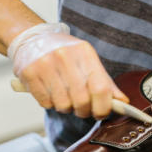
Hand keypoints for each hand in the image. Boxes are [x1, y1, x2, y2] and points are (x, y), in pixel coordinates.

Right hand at [8, 23, 128, 118]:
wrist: (31, 38)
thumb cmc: (64, 54)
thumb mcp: (87, 61)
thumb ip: (105, 82)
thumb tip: (123, 103)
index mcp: (84, 53)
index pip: (101, 88)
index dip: (103, 107)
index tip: (101, 112)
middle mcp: (65, 56)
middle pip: (82, 101)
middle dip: (83, 111)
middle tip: (81, 107)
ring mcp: (45, 64)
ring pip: (63, 105)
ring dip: (65, 108)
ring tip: (63, 96)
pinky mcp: (29, 73)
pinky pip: (46, 103)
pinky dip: (50, 104)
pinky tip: (49, 92)